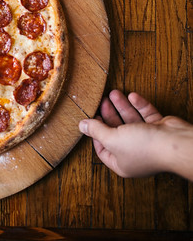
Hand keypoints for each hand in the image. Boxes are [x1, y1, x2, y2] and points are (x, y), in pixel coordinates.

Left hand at [78, 89, 192, 178]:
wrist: (174, 143)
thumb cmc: (143, 147)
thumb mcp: (112, 138)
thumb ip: (96, 130)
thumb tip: (81, 126)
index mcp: (122, 163)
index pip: (103, 150)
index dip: (95, 135)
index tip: (91, 119)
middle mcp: (134, 153)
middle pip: (116, 132)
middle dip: (109, 115)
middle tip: (103, 100)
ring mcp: (147, 141)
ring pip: (131, 120)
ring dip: (122, 106)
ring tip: (113, 93)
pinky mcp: (158, 128)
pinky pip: (145, 115)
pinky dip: (139, 105)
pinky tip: (132, 96)